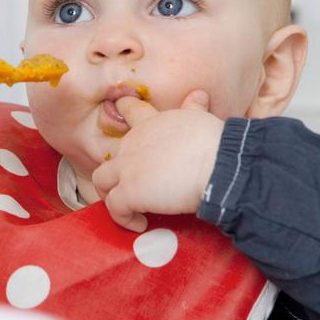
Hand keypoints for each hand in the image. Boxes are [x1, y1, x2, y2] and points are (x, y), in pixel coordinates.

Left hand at [91, 90, 223, 231]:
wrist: (218, 164)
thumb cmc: (214, 143)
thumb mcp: (200, 118)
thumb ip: (194, 108)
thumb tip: (199, 95)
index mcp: (151, 123)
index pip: (129, 111)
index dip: (124, 117)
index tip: (123, 119)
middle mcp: (132, 142)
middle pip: (111, 155)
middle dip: (120, 172)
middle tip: (136, 186)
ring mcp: (126, 168)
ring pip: (101, 181)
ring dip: (111, 195)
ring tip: (128, 208)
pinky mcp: (128, 192)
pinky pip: (114, 208)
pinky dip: (124, 219)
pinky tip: (141, 224)